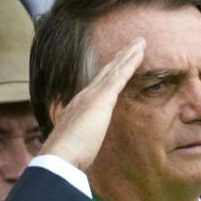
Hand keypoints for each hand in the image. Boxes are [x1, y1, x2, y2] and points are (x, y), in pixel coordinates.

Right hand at [41, 38, 145, 171]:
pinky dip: (130, 62)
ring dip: (128, 54)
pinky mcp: (103, 98)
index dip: (108, 74)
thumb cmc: (66, 158)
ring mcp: (93, 95)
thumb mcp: (75, 148)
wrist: (60, 156)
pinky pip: (120, 75)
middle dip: (119, 58)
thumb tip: (80, 155)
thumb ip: (80, 145)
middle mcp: (85, 96)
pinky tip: (140, 52)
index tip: (116, 64)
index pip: (97, 87)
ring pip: (114, 68)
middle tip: (131, 46)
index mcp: (78, 108)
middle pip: (106, 72)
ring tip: (141, 42)